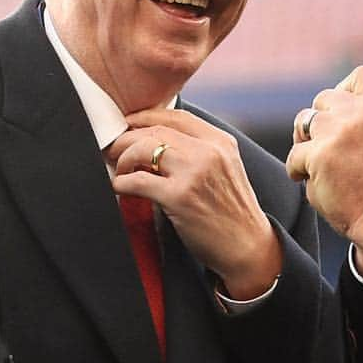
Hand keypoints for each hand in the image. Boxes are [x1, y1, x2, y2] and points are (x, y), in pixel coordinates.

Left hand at [108, 108, 282, 300]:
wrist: (248, 247)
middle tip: (114, 149)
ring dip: (123, 158)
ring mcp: (194, 173)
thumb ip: (201, 151)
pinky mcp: (179, 197)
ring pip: (143, 148)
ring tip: (119, 170)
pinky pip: (137, 181)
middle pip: (155, 130)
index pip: (175, 116)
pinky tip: (120, 188)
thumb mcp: (226, 170)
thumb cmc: (232, 214)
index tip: (128, 123)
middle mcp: (208, 152)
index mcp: (221, 142)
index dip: (145, 117)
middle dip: (127, 138)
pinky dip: (121, 183)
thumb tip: (158, 141)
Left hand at [286, 67, 362, 254]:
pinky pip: (296, 153)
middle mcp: (360, 112)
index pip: (361, 76)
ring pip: (305, 120)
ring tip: (315, 155)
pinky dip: (297, 166)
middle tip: (330, 138)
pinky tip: (305, 177)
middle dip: (326, 116)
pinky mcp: (318, 157)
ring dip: (307, 137)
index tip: (349, 108)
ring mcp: (336, 133)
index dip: (351, 89)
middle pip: (327, 97)